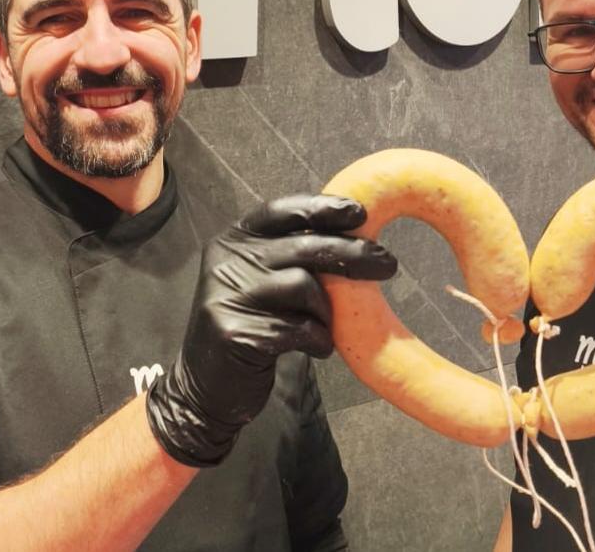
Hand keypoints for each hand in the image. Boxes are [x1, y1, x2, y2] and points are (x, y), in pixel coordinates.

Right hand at [146, 194, 396, 466]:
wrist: (207, 387)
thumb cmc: (250, 327)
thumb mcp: (263, 281)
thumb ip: (292, 257)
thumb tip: (356, 234)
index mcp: (234, 240)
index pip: (283, 210)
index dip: (324, 208)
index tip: (361, 213)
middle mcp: (227, 261)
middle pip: (304, 246)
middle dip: (352, 254)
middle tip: (388, 264)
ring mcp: (227, 295)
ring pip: (304, 287)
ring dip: (326, 311)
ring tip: (324, 328)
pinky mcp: (234, 332)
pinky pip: (298, 328)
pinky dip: (317, 340)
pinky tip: (316, 348)